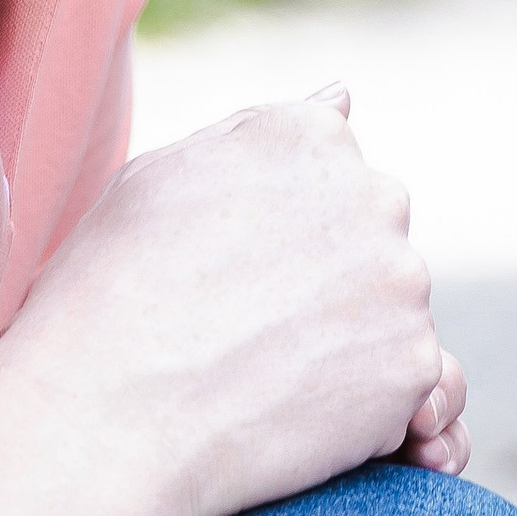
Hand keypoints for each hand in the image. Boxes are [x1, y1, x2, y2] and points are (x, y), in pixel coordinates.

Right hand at [0, 85, 466, 515]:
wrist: (102, 417)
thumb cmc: (107, 295)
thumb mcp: (161, 177)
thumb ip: (265, 132)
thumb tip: (343, 94)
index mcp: (309, 136)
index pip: (335, 176)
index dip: (283, 237)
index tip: (231, 276)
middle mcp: (374, 195)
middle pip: (374, 244)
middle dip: (327, 287)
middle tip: (242, 335)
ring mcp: (403, 281)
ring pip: (392, 315)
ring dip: (345, 346)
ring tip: (258, 379)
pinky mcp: (414, 364)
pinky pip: (404, 387)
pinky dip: (361, 410)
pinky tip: (288, 420)